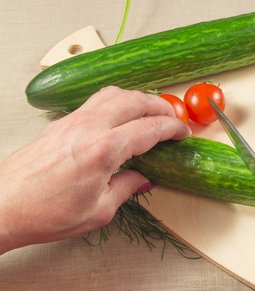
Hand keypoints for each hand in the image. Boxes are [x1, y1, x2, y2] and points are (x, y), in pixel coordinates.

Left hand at [0, 86, 190, 253]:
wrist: (3, 206)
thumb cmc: (45, 213)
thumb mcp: (99, 210)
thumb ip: (128, 187)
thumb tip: (143, 177)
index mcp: (103, 149)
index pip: (149, 128)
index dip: (172, 129)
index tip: (183, 133)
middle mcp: (88, 127)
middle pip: (135, 100)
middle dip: (161, 106)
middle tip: (173, 118)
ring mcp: (73, 120)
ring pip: (114, 93)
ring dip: (138, 98)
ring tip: (150, 112)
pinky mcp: (61, 122)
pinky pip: (96, 100)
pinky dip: (118, 102)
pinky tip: (121, 115)